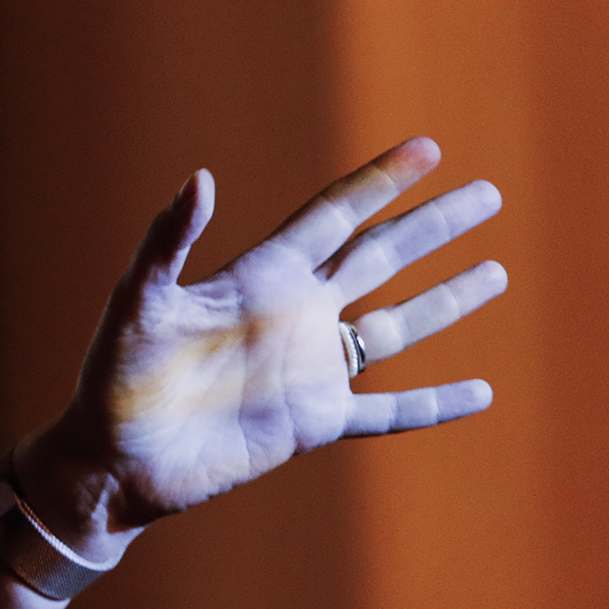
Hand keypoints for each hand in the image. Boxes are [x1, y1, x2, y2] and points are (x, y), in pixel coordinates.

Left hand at [38, 138, 504, 539]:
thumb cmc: (113, 378)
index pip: (331, 217)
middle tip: (489, 193)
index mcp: (256, 279)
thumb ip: (167, 242)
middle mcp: (292, 316)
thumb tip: (200, 176)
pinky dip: (434, 404)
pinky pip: (388, 411)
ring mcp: (307, 369)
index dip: (378, 183)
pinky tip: (481, 393)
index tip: (427, 148)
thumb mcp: (137, 304)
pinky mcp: (313, 423)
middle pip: (379, 258)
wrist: (111, 460)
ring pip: (394, 327)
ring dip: (445, 301)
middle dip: (432, 225)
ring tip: (497, 272)